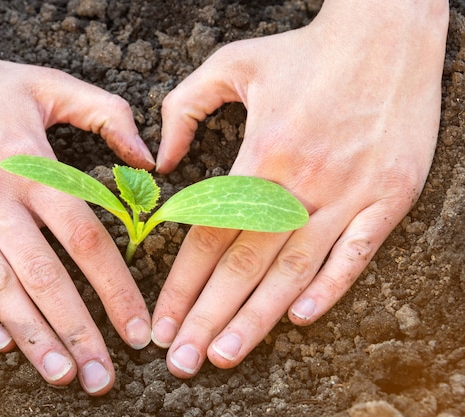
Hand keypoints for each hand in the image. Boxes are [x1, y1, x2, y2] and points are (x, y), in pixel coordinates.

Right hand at [0, 1, 153, 394]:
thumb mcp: (51, 85)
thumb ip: (108, 114)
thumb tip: (150, 159)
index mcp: (31, 164)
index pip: (85, 240)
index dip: (116, 290)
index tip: (137, 331)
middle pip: (44, 277)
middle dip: (78, 332)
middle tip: (102, 377)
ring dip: (32, 336)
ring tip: (61, 373)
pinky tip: (5, 343)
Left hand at [152, 0, 447, 376]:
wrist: (387, 33)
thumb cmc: (304, 51)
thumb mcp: (231, 63)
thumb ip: (183, 108)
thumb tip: (161, 161)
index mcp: (261, 153)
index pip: (209, 234)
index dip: (182, 283)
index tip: (164, 320)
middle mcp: (301, 182)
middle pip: (245, 264)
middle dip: (209, 317)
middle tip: (183, 361)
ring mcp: (349, 193)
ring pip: (294, 270)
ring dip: (257, 318)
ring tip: (225, 355)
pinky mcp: (389, 196)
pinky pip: (357, 253)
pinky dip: (330, 287)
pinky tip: (299, 318)